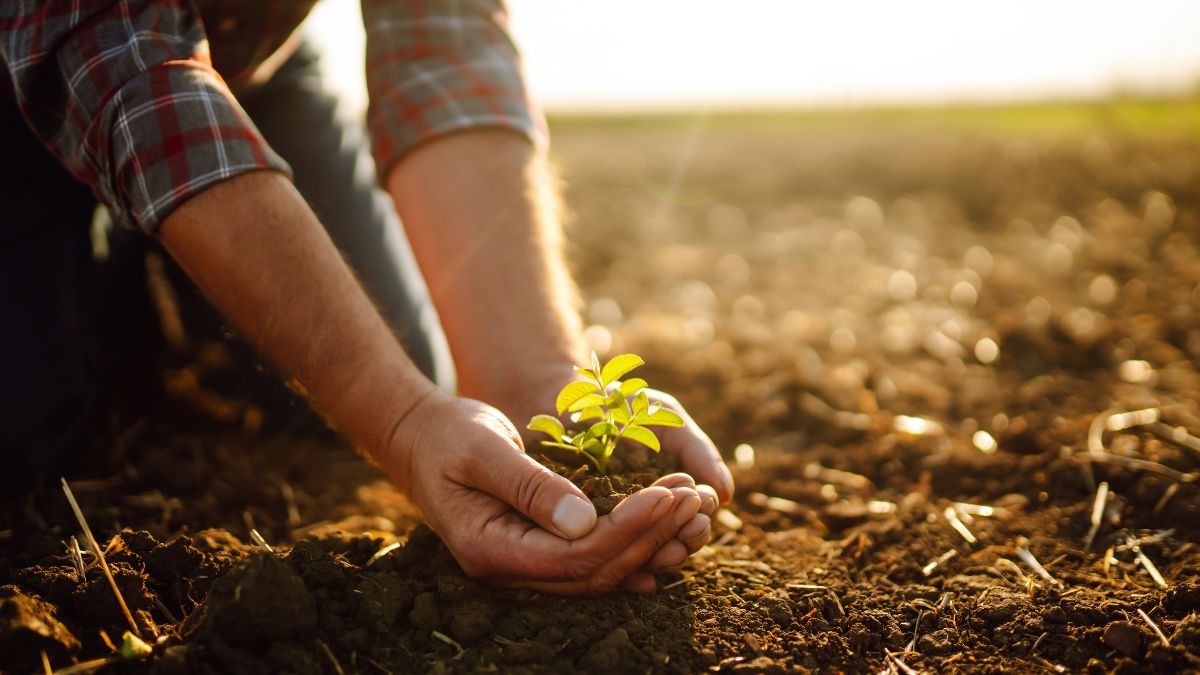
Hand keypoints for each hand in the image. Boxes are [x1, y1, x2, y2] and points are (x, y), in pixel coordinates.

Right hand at [376, 392, 703, 594]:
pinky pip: (591, 558)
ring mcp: (524, 563)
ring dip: (647, 539)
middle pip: (594, 572)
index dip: (627, 531)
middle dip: (649, 535)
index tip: (666, 494)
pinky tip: (664, 526)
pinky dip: (630, 542)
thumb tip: (586, 521)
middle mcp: (509, 569)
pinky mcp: (537, 547)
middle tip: (690, 495)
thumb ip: (530, 486)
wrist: (420, 437)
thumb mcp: (485, 449)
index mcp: (491, 550)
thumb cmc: (447, 434)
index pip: (575, 558)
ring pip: (598, 570)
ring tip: (688, 501)